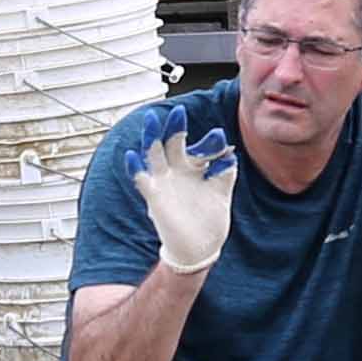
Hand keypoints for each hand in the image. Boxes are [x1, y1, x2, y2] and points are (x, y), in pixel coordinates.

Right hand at [136, 128, 236, 273]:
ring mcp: (165, 182)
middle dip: (176, 127)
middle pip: (173, 142)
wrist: (201, 249)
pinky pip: (141, 179)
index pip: (200, 147)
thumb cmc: (210, 220)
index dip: (209, 142)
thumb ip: (225, 172)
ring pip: (154, 154)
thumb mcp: (222, 193)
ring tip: (152, 120)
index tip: (221, 139)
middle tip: (179, 111)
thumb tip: (229, 153)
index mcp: (195, 168)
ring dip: (151, 137)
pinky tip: (132, 155)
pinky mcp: (154, 197)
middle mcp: (178, 171)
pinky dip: (135, 167)